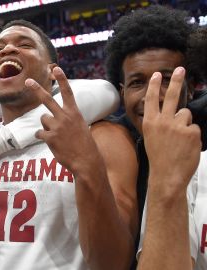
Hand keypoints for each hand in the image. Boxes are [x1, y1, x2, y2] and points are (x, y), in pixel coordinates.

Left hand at [29, 67, 102, 174]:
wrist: (86, 161)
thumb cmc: (84, 145)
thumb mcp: (80, 127)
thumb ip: (67, 119)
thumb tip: (48, 118)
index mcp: (74, 113)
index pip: (67, 92)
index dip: (62, 79)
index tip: (56, 68)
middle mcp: (65, 117)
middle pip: (47, 99)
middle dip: (36, 89)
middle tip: (27, 80)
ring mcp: (57, 126)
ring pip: (43, 120)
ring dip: (47, 126)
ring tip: (57, 136)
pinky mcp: (50, 137)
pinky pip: (39, 133)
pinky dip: (43, 137)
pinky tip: (52, 142)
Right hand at [143, 67, 200, 187]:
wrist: (166, 174)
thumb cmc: (159, 157)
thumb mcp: (151, 137)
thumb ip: (161, 123)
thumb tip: (177, 113)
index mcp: (150, 122)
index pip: (152, 99)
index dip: (155, 85)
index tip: (157, 74)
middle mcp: (163, 121)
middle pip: (171, 96)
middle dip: (176, 80)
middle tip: (180, 69)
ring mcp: (178, 126)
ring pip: (186, 115)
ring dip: (185, 124)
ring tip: (179, 140)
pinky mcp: (191, 132)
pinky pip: (194, 128)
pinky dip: (192, 136)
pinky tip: (186, 146)